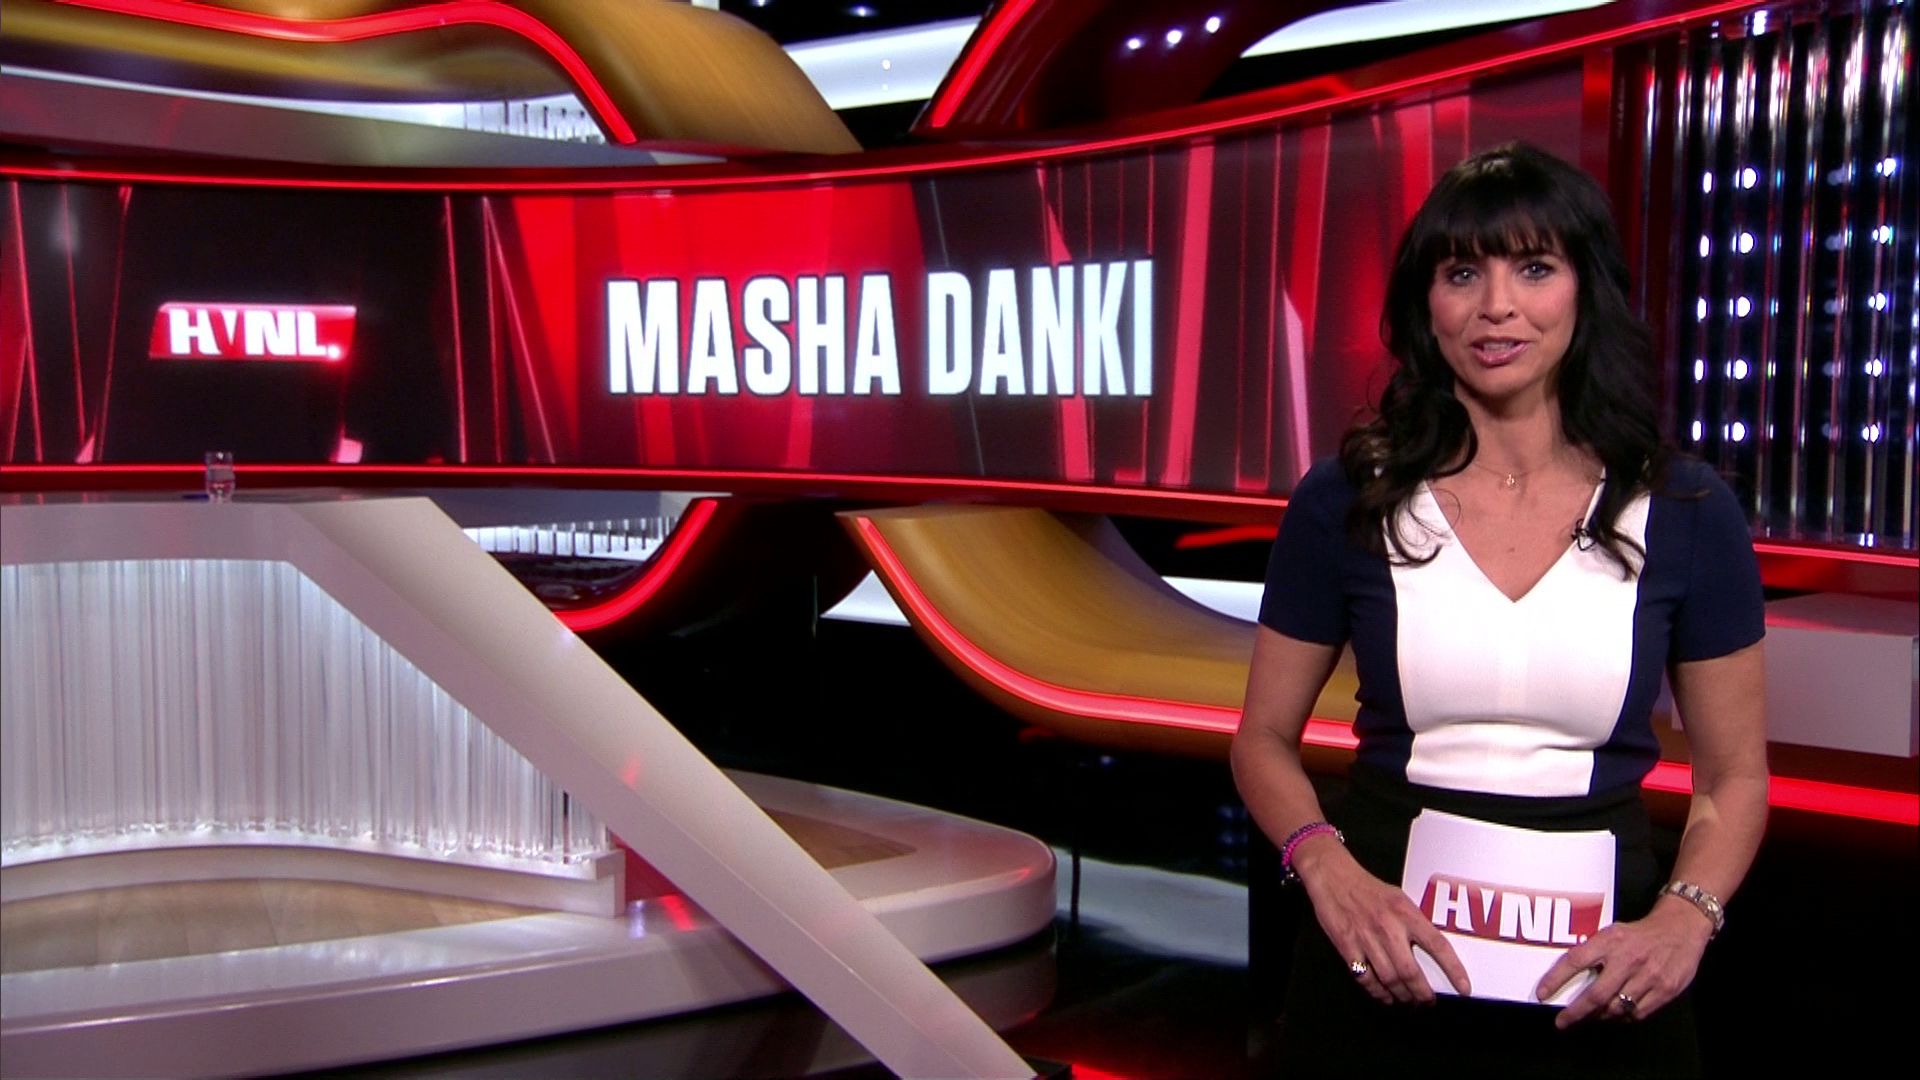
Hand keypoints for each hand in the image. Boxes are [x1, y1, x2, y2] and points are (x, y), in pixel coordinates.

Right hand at [1295, 837, 1471, 1003]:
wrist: (1333, 876)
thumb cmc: (1369, 888)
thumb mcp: (1399, 898)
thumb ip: (1414, 922)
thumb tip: (1432, 949)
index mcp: (1406, 913)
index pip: (1438, 945)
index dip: (1454, 970)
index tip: (1464, 989)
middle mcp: (1389, 928)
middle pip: (1411, 972)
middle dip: (1422, 994)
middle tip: (1427, 1001)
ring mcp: (1366, 939)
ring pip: (1389, 979)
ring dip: (1402, 996)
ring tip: (1408, 1001)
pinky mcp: (1347, 947)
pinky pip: (1365, 978)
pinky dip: (1378, 992)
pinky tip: (1385, 996)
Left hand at [1535, 899, 1712, 1027]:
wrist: (1681, 928)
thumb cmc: (1640, 933)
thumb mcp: (1612, 933)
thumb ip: (1593, 952)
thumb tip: (1567, 977)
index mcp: (1610, 941)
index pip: (1575, 960)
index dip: (1555, 979)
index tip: (1542, 994)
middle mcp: (1628, 959)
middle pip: (1596, 994)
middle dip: (1576, 1012)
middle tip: (1562, 1021)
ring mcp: (1648, 976)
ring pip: (1617, 1008)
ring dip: (1599, 1016)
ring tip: (1591, 1016)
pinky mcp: (1665, 990)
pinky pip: (1638, 1013)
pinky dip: (1624, 1016)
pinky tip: (1617, 1012)